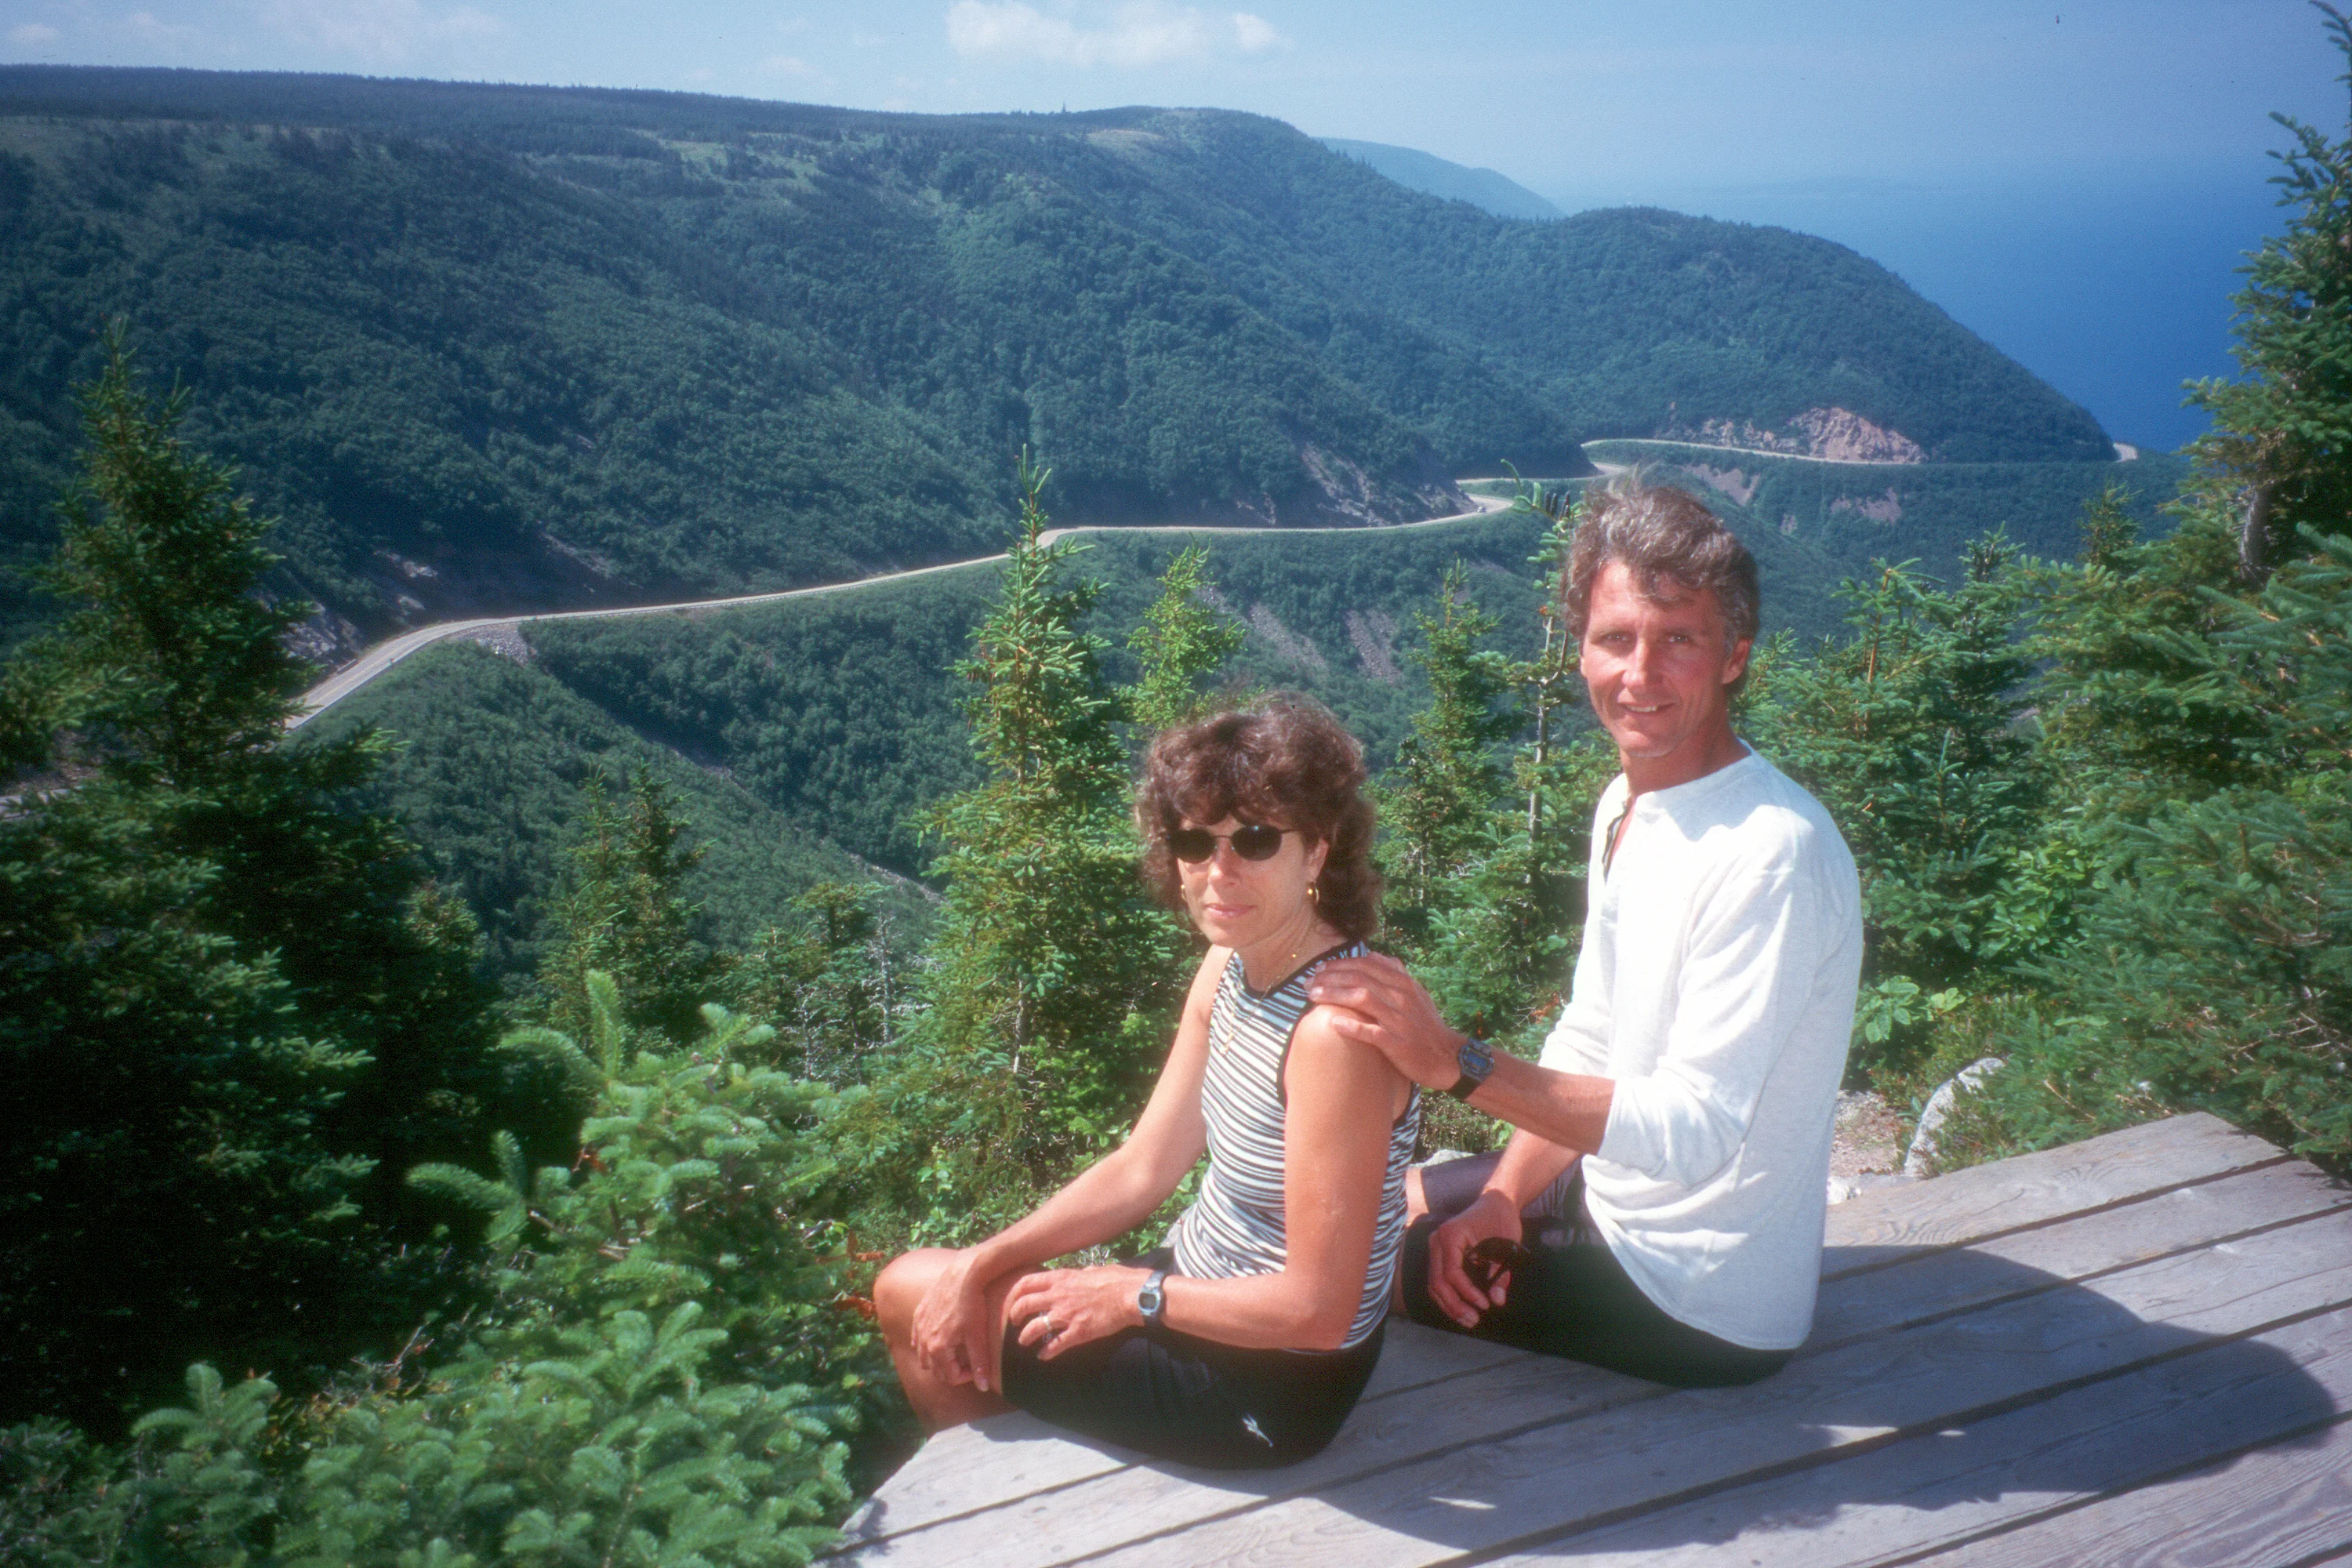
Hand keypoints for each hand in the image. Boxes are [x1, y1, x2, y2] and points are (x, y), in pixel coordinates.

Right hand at [909, 1249, 998, 1391]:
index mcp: (937, 1348)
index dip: (967, 1376)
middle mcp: (923, 1340)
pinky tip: (941, 1338)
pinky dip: (927, 1344)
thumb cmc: (972, 1305)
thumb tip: (983, 1387)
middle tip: (968, 1362)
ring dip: (938, 1360)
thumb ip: (980, 1363)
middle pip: (935, 1370)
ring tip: (956, 1352)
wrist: (962, 1274)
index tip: (978, 1367)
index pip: (950, 1377)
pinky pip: (917, 1338)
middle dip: (952, 1371)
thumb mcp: (978, 1336)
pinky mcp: (918, 1314)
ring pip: (923, 1356)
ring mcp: (919, 1327)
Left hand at [1004, 1265, 1147, 1360]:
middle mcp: (1059, 1296)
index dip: (1015, 1293)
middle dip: (1015, 1315)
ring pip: (1034, 1327)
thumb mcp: (1095, 1269)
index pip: (1027, 1282)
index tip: (1014, 1299)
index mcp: (1062, 1278)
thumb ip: (1084, 1272)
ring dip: (1025, 1337)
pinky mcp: (1078, 1332)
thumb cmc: (1117, 1279)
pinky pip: (1055, 1345)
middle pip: (1024, 1305)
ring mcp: (1067, 1315)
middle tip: (1014, 1322)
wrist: (1131, 1295)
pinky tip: (1042, 1357)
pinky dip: (1046, 1353)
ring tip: (1023, 1342)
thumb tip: (1084, 1272)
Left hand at [1305, 954, 1464, 1090]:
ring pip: (1362, 999)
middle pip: (1359, 978)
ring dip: (1334, 995)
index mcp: (1404, 983)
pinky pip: (1372, 1032)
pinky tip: (1333, 1023)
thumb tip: (1374, 955)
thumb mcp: (1416, 993)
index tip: (1319, 970)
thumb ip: (1395, 973)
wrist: (1447, 1057)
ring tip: (1313, 996)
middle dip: (1330, 978)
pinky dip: (1352, 1027)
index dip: (1339, 965)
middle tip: (1308, 983)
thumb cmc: (1426, 1025)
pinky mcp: (1398, 1044)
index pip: (1365, 965)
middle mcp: (1401, 997)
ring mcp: (1400, 1020)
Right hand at [1426, 1189, 1523, 1328]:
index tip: (1485, 1305)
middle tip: (1475, 1320)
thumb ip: (1501, 1273)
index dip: (1467, 1293)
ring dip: (1449, 1305)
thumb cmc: (1501, 1218)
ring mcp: (1435, 1247)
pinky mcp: (1439, 1254)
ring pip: (1434, 1284)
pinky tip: (1460, 1309)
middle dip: (1455, 1305)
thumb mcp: (1507, 1245)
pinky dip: (1447, 1297)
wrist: (1496, 1202)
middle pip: (1438, 1282)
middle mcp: (1436, 1240)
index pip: (1452, 1272)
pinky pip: (1437, 1280)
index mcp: (1450, 1234)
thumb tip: (1497, 1300)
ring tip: (1469, 1320)